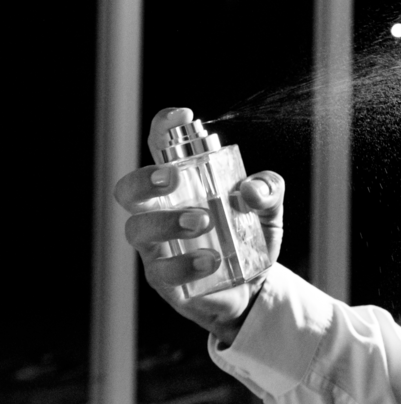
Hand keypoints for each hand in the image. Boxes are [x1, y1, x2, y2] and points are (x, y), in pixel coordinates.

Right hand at [114, 107, 285, 345]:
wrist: (255, 288)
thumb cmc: (250, 237)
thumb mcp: (269, 209)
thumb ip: (268, 190)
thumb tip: (249, 188)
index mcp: (185, 184)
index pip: (163, 150)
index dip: (164, 128)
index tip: (181, 115)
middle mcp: (162, 210)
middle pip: (128, 189)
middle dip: (143, 179)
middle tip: (173, 177)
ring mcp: (158, 246)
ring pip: (137, 228)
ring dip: (168, 221)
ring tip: (203, 221)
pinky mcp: (163, 279)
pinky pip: (162, 270)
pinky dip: (187, 262)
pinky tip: (212, 259)